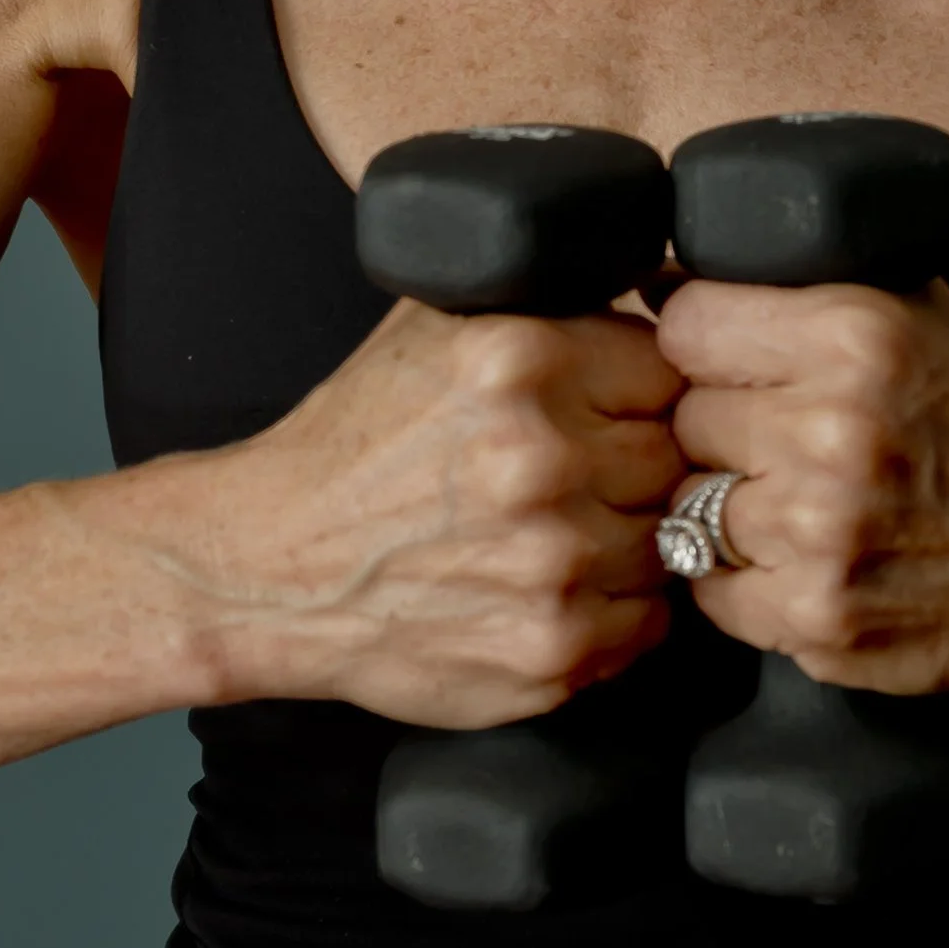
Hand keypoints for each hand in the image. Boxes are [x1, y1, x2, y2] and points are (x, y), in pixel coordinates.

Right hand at [182, 299, 687, 727]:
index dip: (637, 391)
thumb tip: (658, 296)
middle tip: (576, 477)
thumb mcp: (436, 327)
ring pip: (670, 541)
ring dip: (628, 538)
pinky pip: (648, 622)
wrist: (273, 566)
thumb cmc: (357, 445)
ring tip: (555, 533)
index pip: (667, 366)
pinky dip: (614, 609)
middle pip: (674, 456)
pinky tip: (549, 588)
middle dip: (632, 465)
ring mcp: (553, 564)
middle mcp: (543, 460)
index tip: (605, 410)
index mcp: (521, 358)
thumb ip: (546, 301)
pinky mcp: (552, 650)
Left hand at [655, 273, 948, 692]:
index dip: (705, 343)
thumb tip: (665, 276)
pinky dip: (744, 580)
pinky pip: (710, 591)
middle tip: (784, 438)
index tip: (731, 361)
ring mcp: (821, 535)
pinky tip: (805, 558)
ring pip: (688, 506)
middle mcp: (831, 431)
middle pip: (683, 417)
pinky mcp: (818, 621)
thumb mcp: (919, 311)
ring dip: (732, 505)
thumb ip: (805, 284)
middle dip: (724, 426)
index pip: (685, 323)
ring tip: (801, 500)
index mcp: (853, 335)